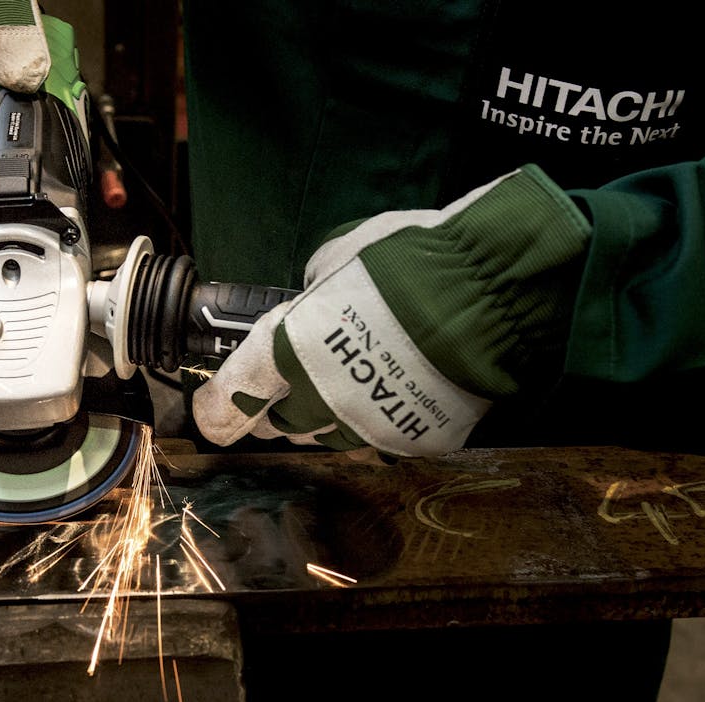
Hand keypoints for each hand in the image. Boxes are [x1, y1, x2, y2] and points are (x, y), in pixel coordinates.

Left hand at [192, 165, 591, 456]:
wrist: (490, 290)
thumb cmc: (409, 261)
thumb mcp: (336, 259)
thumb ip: (309, 294)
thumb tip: (309, 303)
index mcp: (286, 351)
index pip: (229, 403)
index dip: (216, 411)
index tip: (213, 409)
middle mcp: (319, 399)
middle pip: (278, 426)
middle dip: (277, 405)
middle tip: (291, 378)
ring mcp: (367, 425)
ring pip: (324, 437)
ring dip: (324, 414)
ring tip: (348, 378)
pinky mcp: (410, 439)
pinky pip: (377, 436)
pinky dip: (376, 417)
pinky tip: (393, 388)